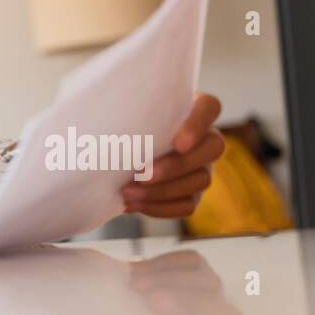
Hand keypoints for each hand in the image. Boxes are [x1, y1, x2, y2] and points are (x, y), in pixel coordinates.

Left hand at [120, 92, 224, 218]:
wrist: (114, 155)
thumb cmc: (120, 123)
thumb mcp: (123, 111)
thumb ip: (124, 109)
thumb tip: (102, 115)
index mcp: (190, 109)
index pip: (210, 106)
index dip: (198, 125)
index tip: (177, 143)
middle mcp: (204, 138)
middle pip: (212, 149)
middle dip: (175, 166)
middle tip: (141, 174)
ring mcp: (203, 167)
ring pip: (200, 180)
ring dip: (162, 191)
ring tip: (128, 192)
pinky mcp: (193, 193)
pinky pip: (187, 206)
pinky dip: (159, 208)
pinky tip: (134, 205)